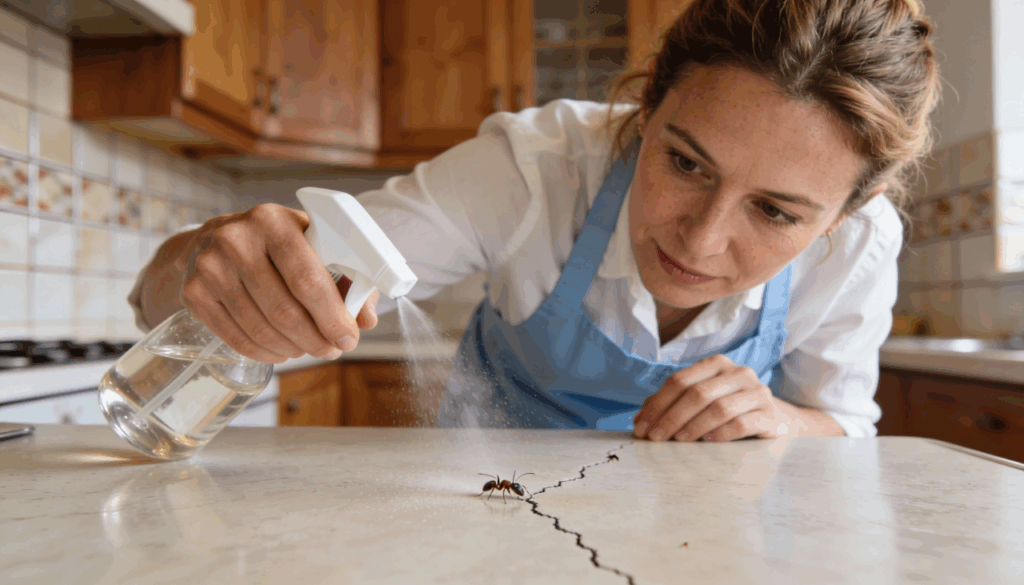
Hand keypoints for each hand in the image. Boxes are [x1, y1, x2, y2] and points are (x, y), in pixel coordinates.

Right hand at [176, 204, 379, 363]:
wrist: (213, 239)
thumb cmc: (276, 244)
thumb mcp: (312, 243)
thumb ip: (346, 277)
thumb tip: (367, 318)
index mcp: (273, 221)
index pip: (307, 279)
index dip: (332, 316)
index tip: (349, 337)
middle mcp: (236, 240)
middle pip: (284, 310)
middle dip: (316, 338)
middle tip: (332, 350)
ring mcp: (210, 267)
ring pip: (261, 328)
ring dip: (294, 348)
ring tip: (309, 349)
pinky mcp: (193, 293)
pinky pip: (237, 338)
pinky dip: (266, 352)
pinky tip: (282, 351)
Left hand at [632, 354, 796, 441]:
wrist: (774, 421)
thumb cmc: (728, 411)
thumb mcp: (700, 403)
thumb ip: (670, 405)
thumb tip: (639, 422)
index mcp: (716, 365)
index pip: (679, 381)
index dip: (657, 405)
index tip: (642, 428)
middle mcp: (738, 373)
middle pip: (696, 393)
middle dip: (671, 417)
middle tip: (655, 439)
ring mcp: (757, 392)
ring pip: (719, 407)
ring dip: (693, 426)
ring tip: (679, 441)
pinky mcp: (770, 414)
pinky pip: (742, 423)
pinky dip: (721, 433)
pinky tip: (708, 442)